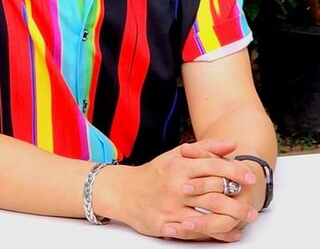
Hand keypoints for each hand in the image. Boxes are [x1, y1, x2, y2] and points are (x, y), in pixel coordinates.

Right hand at [95, 140, 257, 241]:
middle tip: (254, 203)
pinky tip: (230, 233)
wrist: (124, 192)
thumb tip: (232, 144)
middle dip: (238, 198)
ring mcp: (172, 206)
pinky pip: (197, 232)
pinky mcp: (167, 224)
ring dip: (232, 218)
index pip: (212, 166)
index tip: (251, 177)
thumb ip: (204, 148)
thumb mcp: (175, 156)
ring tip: (247, 218)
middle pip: (214, 191)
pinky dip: (217, 234)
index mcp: (179, 165)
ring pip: (208, 214)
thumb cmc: (154, 174)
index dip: (234, 171)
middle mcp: (176, 185)